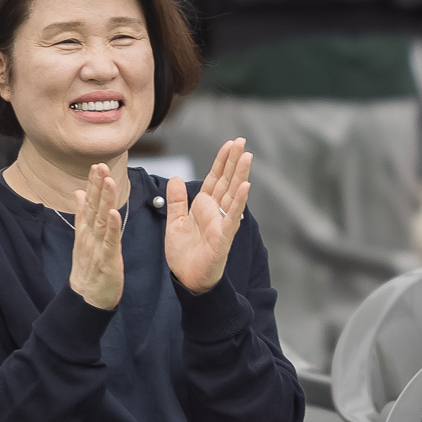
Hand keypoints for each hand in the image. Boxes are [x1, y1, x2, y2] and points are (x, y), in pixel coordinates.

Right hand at [68, 164, 125, 309]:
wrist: (86, 297)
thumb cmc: (88, 267)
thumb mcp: (83, 238)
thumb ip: (82, 214)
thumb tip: (79, 193)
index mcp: (86, 229)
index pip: (89, 202)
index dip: (93, 184)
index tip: (97, 165)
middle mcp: (90, 235)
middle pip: (94, 206)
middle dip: (97, 185)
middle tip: (100, 165)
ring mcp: (97, 247)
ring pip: (102, 219)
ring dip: (105, 200)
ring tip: (108, 181)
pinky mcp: (107, 260)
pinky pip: (110, 241)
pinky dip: (112, 227)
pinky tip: (114, 214)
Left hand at [164, 138, 251, 293]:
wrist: (186, 279)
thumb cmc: (183, 254)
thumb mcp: (174, 222)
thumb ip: (176, 200)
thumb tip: (175, 178)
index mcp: (204, 206)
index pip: (215, 178)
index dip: (222, 161)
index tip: (230, 144)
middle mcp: (216, 212)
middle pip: (227, 181)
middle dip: (234, 161)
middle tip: (242, 141)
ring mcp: (222, 223)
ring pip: (233, 194)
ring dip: (240, 175)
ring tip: (247, 157)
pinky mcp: (224, 237)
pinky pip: (232, 217)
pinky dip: (240, 201)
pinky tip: (246, 186)